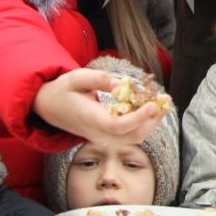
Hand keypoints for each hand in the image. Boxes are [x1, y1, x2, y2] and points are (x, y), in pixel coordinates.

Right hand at [33, 69, 169, 145]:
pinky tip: (151, 107)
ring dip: (152, 122)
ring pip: (134, 138)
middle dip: (153, 120)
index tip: (153, 105)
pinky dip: (144, 123)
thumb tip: (121, 84)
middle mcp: (98, 133)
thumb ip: (98, 79)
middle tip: (166, 100)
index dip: (138, 118)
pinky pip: (130, 135)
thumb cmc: (63, 90)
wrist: (49, 107)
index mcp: (90, 119)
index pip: (118, 126)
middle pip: (132, 136)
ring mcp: (103, 138)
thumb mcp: (75, 77)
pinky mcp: (107, 136)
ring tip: (164, 103)